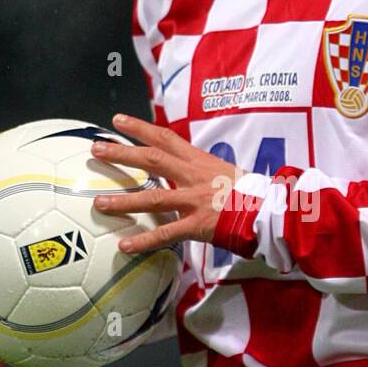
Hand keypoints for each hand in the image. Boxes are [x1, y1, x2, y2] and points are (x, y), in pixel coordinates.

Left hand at [91, 113, 243, 252]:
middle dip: (122, 153)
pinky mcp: (198, 225)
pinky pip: (166, 235)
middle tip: (96, 148)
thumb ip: (203, 172)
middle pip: (153, 159)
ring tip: (98, 203)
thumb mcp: (226, 173)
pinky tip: (124, 246)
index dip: (140, 128)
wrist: (271, 210)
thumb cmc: (253, 193)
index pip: (166, 138)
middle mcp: (194, 176)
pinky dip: (144, 241)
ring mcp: (195, 200)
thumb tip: (187, 173)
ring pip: (153, 197)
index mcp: (200, 161)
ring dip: (124, 200)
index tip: (118, 120)